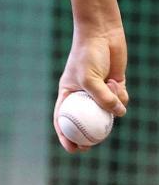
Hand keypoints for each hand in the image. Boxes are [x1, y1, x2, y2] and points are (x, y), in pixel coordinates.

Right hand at [53, 24, 128, 152]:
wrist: (102, 35)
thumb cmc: (87, 55)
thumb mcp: (90, 79)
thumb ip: (102, 99)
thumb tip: (118, 115)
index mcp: (68, 94)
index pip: (63, 119)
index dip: (66, 136)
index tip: (73, 149)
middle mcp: (83, 95)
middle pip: (87, 122)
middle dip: (92, 135)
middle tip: (96, 144)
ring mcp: (99, 92)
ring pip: (107, 112)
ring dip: (112, 105)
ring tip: (110, 87)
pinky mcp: (114, 87)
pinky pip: (120, 101)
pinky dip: (121, 95)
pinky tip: (116, 81)